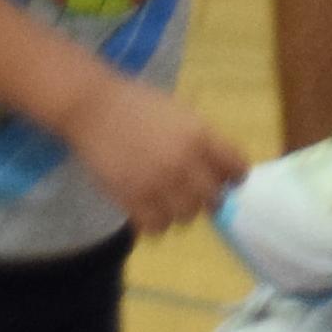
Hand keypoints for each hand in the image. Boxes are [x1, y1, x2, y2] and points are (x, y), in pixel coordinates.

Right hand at [66, 76, 247, 233]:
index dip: (233, 177)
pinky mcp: (132, 198)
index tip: (226, 180)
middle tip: (194, 192)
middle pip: (214, 198)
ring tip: (169, 201)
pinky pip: (156, 226)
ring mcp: (158, 183)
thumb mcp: (182, 114)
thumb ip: (202, 140)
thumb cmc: (139, 105)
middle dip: (208, 197)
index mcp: (202, 136)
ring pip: (187, 216)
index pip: (236, 169)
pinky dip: (156, 223)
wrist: (95, 108)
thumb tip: (219, 168)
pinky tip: (150, 211)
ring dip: (181, 211)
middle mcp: (185, 162)